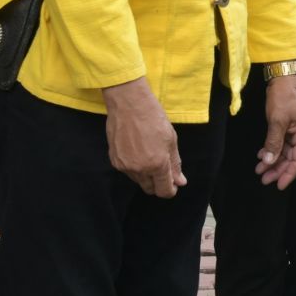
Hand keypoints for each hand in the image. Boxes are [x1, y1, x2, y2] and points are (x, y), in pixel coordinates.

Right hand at [103, 79, 184, 196]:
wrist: (129, 104)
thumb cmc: (153, 118)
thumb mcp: (171, 140)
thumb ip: (175, 164)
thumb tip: (180, 182)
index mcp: (157, 164)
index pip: (164, 191)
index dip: (170, 190)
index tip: (173, 184)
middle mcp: (140, 169)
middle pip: (150, 189)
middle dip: (158, 183)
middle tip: (163, 170)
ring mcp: (125, 166)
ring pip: (139, 180)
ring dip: (146, 175)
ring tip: (149, 154)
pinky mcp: (115, 161)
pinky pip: (128, 171)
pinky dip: (135, 167)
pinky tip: (138, 151)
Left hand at [255, 73, 295, 189]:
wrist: (284, 77)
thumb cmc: (284, 96)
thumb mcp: (277, 120)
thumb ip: (273, 142)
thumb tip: (269, 161)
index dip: (289, 174)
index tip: (279, 185)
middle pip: (293, 158)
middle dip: (278, 170)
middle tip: (263, 179)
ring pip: (286, 152)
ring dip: (273, 161)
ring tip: (260, 170)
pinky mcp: (289, 127)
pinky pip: (282, 144)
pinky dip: (272, 151)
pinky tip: (262, 156)